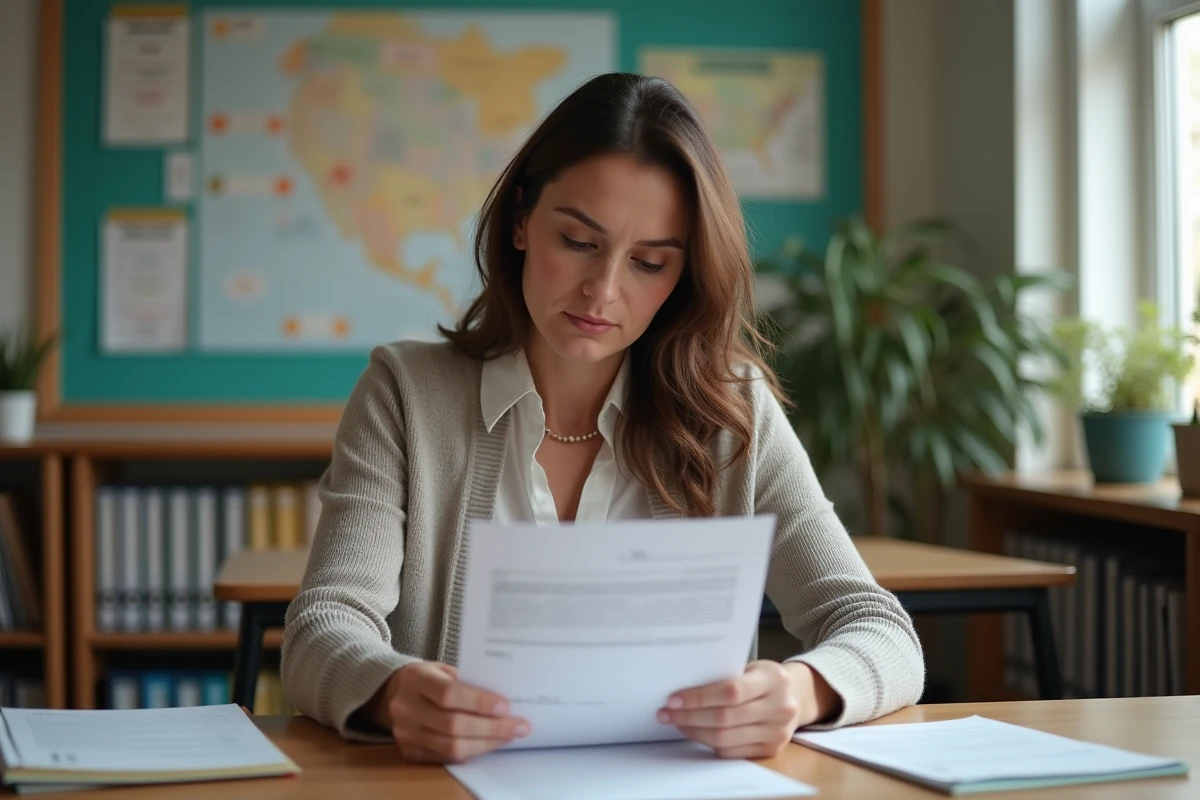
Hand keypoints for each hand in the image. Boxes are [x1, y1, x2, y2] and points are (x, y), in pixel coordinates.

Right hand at [379, 662, 530, 762]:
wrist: (394, 692)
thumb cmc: (429, 678)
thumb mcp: (444, 669)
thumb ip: (468, 682)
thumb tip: (504, 701)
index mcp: (416, 679)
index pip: (448, 694)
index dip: (479, 702)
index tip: (506, 706)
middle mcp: (406, 707)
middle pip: (452, 725)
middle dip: (491, 728)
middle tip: (518, 726)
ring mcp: (405, 732)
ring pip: (450, 746)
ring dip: (485, 743)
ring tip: (508, 736)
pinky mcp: (409, 751)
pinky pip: (445, 758)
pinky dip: (470, 752)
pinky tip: (488, 744)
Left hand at [658, 660, 839, 758]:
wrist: (797, 696)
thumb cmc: (765, 678)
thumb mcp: (752, 667)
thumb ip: (726, 676)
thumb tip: (683, 687)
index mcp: (774, 680)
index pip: (731, 691)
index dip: (699, 697)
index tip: (673, 698)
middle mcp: (780, 708)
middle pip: (725, 718)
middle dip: (689, 716)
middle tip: (666, 712)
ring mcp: (777, 732)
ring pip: (725, 738)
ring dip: (694, 731)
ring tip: (676, 722)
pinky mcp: (771, 750)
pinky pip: (731, 751)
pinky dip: (708, 742)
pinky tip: (694, 731)